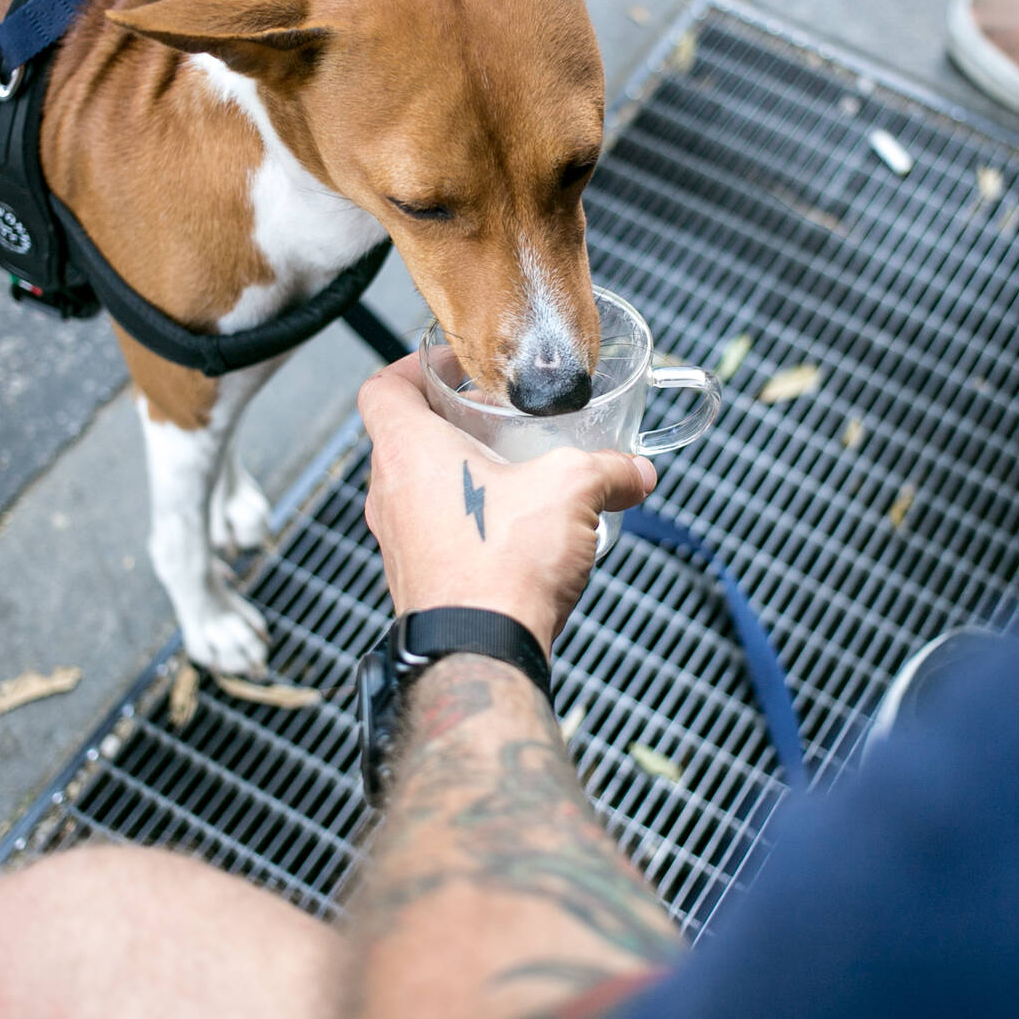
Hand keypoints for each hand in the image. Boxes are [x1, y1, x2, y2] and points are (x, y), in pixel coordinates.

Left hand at [357, 355, 656, 653]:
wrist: (479, 652)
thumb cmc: (501, 565)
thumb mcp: (572, 491)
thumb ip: (608, 472)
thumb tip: (636, 473)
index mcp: (408, 451)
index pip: (382, 388)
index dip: (412, 367)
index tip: (449, 365)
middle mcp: (389, 495)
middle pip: (403, 438)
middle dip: (450, 423)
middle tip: (494, 420)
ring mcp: (397, 543)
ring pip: (418, 491)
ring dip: (458, 478)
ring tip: (511, 477)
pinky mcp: (415, 582)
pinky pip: (433, 537)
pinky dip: (465, 525)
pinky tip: (514, 534)